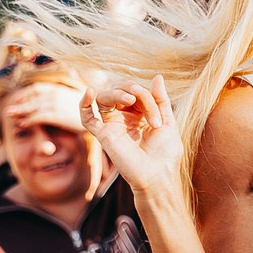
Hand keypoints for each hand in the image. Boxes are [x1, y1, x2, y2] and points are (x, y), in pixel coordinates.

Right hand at [85, 77, 187, 211]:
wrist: (158, 175)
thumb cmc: (166, 153)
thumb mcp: (168, 122)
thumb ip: (160, 99)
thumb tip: (157, 76)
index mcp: (139, 114)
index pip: (136, 91)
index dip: (147, 95)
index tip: (158, 119)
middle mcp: (124, 117)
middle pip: (119, 90)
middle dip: (134, 90)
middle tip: (146, 106)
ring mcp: (112, 125)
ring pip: (104, 98)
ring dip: (117, 92)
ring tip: (131, 98)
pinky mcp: (103, 135)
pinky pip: (87, 118)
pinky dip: (84, 104)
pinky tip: (89, 93)